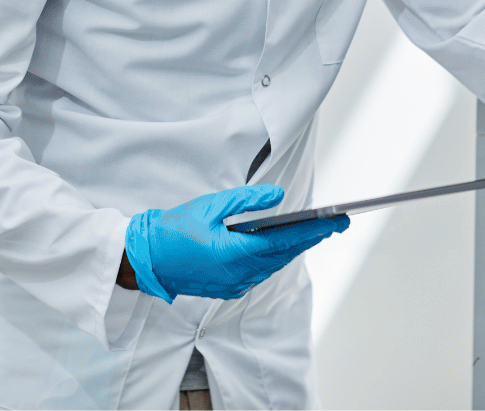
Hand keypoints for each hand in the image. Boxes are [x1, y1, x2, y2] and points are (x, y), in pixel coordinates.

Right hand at [124, 184, 347, 301]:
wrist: (146, 260)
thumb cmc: (173, 231)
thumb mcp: (209, 207)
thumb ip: (245, 201)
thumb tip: (278, 197)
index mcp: (234, 254)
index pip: (283, 242)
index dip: (312, 231)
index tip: (336, 221)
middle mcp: (238, 274)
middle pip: (284, 255)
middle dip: (312, 238)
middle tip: (338, 223)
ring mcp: (234, 284)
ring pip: (274, 264)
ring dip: (296, 248)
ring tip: (318, 230)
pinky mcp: (228, 286)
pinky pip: (261, 271)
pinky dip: (276, 257)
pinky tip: (286, 245)